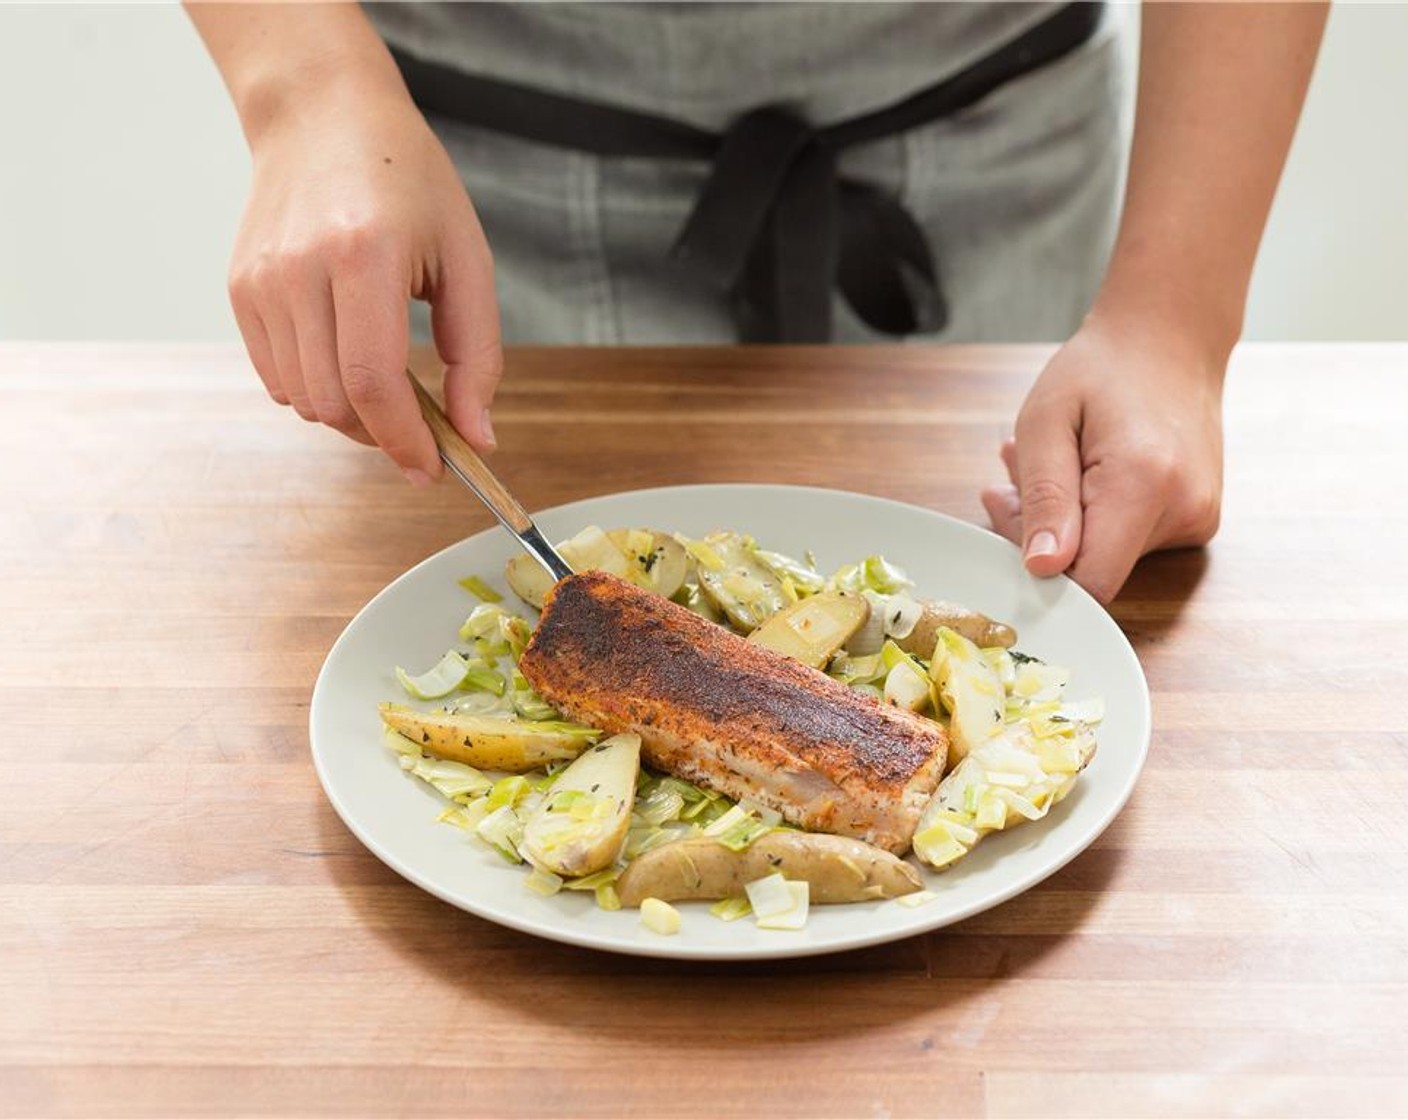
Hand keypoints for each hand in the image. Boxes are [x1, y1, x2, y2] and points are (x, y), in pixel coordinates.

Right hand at [228, 79, 499, 483]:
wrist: (322, 116)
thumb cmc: (409, 183)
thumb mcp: (467, 259)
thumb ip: (477, 355)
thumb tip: (477, 438)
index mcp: (363, 254)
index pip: (372, 383)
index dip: (405, 441)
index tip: (433, 469)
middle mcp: (298, 270)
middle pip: (335, 403)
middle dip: (384, 435)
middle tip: (424, 429)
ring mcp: (259, 282)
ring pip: (303, 402)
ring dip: (351, 416)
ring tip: (389, 385)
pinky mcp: (240, 290)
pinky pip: (277, 379)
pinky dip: (318, 391)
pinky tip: (347, 357)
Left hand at [980, 314, 1225, 603]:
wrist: (1170, 336)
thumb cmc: (1102, 369)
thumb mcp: (1046, 421)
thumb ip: (1044, 497)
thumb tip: (1042, 567)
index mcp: (1146, 485)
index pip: (1089, 584)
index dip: (1040, 568)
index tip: (1009, 511)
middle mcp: (1184, 511)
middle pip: (1093, 571)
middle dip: (1041, 533)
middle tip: (1013, 473)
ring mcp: (1198, 519)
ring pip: (1106, 556)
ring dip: (1063, 519)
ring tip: (1052, 459)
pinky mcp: (1198, 519)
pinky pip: (1128, 541)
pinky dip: (1092, 515)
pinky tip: (1082, 470)